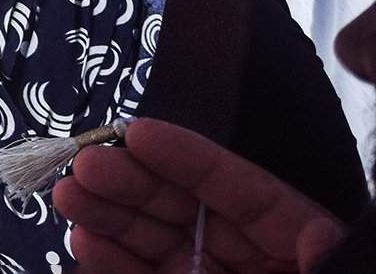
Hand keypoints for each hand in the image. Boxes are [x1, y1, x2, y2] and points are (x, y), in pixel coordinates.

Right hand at [55, 119, 346, 272]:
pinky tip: (86, 245)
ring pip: (157, 243)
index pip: (239, 188)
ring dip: (109, 219)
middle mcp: (253, 258)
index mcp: (297, 241)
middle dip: (132, 184)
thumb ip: (323, 257)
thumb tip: (320, 235)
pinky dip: (113, 264)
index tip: (139, 132)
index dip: (188, 158)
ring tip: (70, 197)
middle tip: (84, 162)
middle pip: (186, 209)